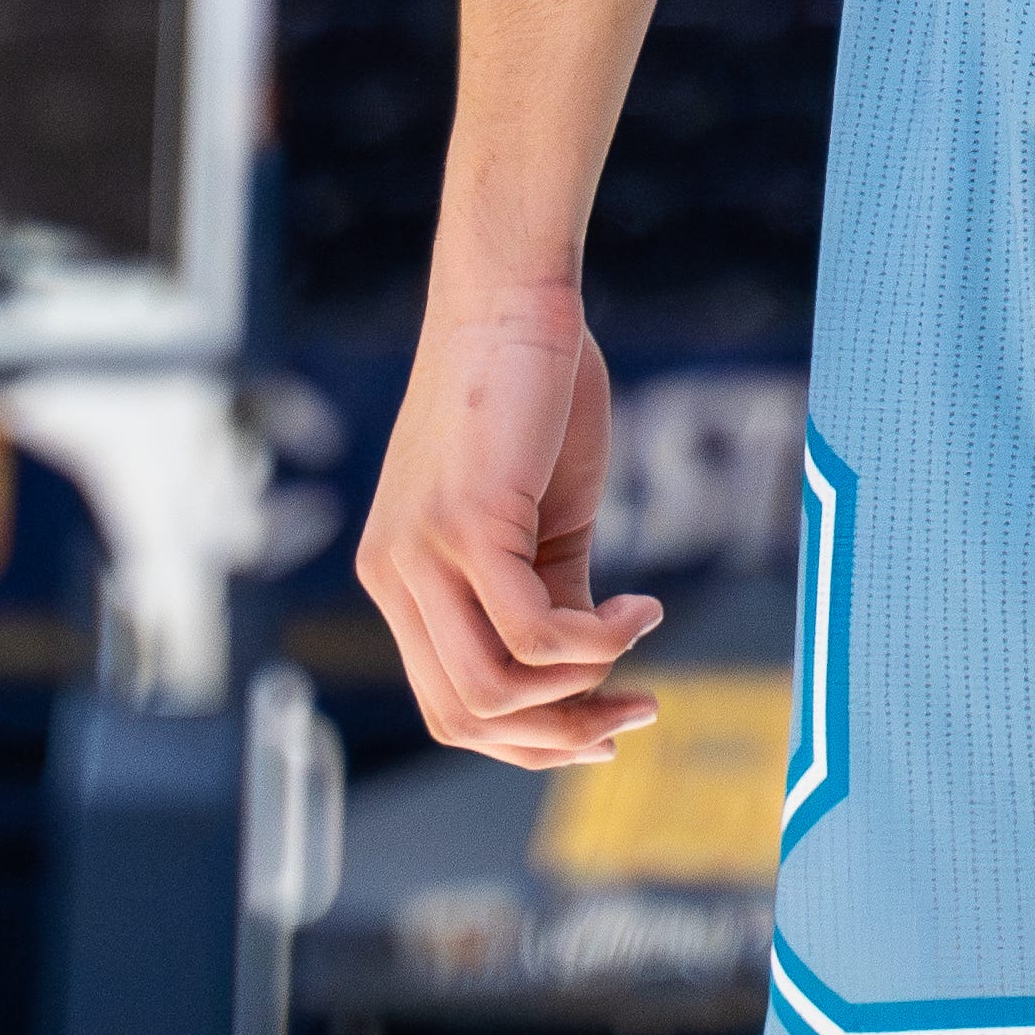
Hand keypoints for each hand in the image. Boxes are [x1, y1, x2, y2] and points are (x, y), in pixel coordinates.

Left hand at [358, 279, 662, 763]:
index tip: (606, 726)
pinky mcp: (466, 526)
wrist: (514, 295)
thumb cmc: (534, 390)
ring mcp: (421, 556)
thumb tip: (584, 669)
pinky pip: (533, 633)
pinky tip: (642, 609)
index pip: (447, 704)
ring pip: (492, 692)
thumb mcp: (538, 515)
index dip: (527, 738)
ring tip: (641, 641)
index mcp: (398, 580)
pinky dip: (599, 640)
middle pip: (463, 717)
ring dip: (582, 691)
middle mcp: (393, 578)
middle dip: (557, 737)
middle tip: (637, 712)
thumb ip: (546, 591)